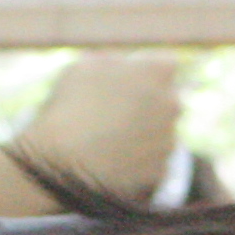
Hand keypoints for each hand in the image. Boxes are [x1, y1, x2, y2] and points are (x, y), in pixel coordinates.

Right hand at [16, 53, 184, 198]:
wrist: (61, 161)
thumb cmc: (69, 106)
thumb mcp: (85, 66)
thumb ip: (116, 62)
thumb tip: (126, 66)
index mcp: (158, 72)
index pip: (165, 65)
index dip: (146, 74)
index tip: (129, 83)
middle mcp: (173, 105)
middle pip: (167, 101)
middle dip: (149, 105)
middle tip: (117, 114)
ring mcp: (169, 140)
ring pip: (162, 133)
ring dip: (144, 135)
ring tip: (109, 141)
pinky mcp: (160, 172)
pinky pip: (153, 163)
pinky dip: (138, 163)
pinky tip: (113, 163)